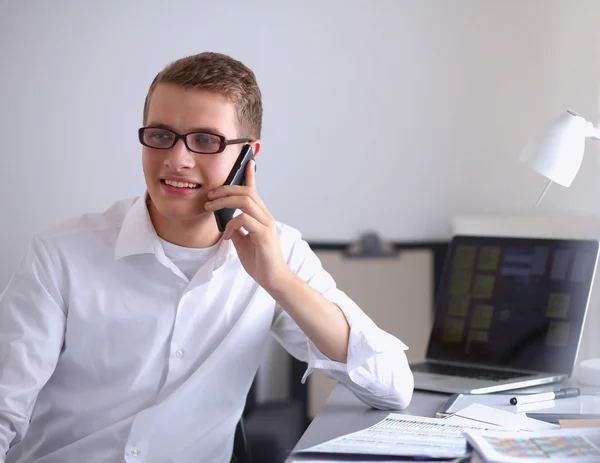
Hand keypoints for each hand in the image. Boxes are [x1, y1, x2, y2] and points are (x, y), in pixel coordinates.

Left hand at [205, 161, 291, 290]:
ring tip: (211, 208)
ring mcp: (266, 225)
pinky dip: (231, 224)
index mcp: (261, 216)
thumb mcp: (243, 241)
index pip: (254, 191)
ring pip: (246, 201)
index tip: (246, 162)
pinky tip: (226, 235)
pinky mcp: (264, 235)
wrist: (273, 278)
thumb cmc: (260, 261)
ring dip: (225, 201)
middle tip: (210, 196)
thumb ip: (237, 229)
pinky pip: (245, 220)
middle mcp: (265, 217)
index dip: (249, 176)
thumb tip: (226, 220)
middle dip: (225, 190)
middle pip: (246, 192)